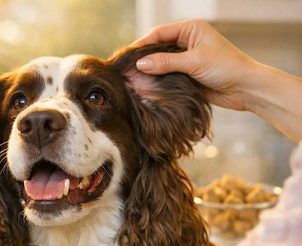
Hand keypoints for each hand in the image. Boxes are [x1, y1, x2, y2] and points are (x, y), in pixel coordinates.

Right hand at [133, 19, 259, 111]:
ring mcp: (187, 58)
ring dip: (150, 70)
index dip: (142, 44)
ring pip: (161, 62)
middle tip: (127, 68)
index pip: (159, 33)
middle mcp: (188, 41)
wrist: (246, 89)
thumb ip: (166, 62)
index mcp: (191, 29)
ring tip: (132, 78)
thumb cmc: (227, 68)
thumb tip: (140, 64)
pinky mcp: (187, 74)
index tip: (127, 56)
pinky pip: (167, 75)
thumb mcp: (194, 62)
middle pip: (158, 47)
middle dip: (144, 57)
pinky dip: (157, 79)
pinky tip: (146, 85)